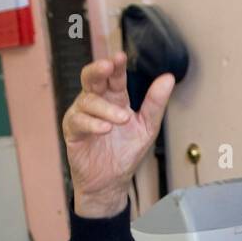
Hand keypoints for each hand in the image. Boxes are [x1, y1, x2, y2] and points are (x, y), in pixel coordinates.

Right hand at [61, 51, 174, 217]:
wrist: (111, 183)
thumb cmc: (126, 154)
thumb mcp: (147, 128)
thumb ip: (155, 104)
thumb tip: (169, 77)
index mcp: (114, 99)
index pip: (114, 76)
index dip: (116, 66)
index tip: (120, 57)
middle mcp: (96, 103)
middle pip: (91, 78)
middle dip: (98, 70)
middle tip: (107, 66)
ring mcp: (82, 115)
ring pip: (88, 101)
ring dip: (105, 108)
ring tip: (122, 119)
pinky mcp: (73, 132)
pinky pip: (78, 121)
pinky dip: (92, 123)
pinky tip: (105, 129)